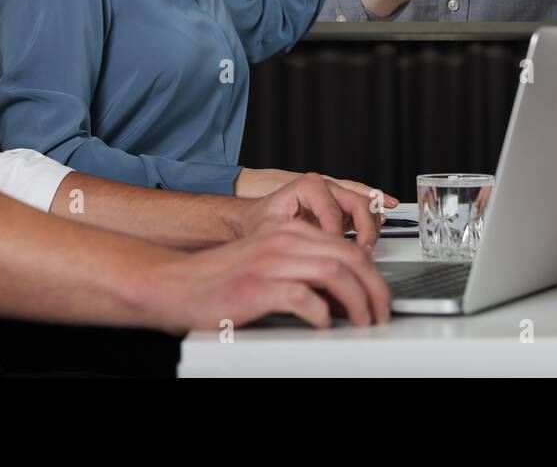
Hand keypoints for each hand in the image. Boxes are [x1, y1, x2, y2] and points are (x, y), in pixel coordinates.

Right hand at [150, 221, 390, 331]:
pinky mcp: (258, 286)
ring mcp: (272, 262)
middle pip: (350, 256)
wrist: (176, 285)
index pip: (347, 245)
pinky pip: (304, 296)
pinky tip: (324, 324)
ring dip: (357, 301)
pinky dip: (322, 313)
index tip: (378, 296)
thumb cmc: (221, 281)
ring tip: (362, 322)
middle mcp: (284, 241)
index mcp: (290, 232)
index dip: (371, 273)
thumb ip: (303, 268)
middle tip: (380, 313)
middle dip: (374, 288)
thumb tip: (344, 295)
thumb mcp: (269, 262)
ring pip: (335, 273)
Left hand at [235, 171, 384, 248]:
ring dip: (372, 227)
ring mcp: (335, 195)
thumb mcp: (269, 231)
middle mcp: (325, 186)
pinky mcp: (340, 207)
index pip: (332, 212)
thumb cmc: (259, 222)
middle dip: (364, 230)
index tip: (334, 257)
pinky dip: (375, 219)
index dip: (335, 238)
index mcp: (309, 185)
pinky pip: (365, 210)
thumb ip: (292, 239)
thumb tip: (313, 255)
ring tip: (366, 250)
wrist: (253, 217)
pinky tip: (383, 223)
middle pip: (358, 202)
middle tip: (361, 253)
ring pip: (366, 205)